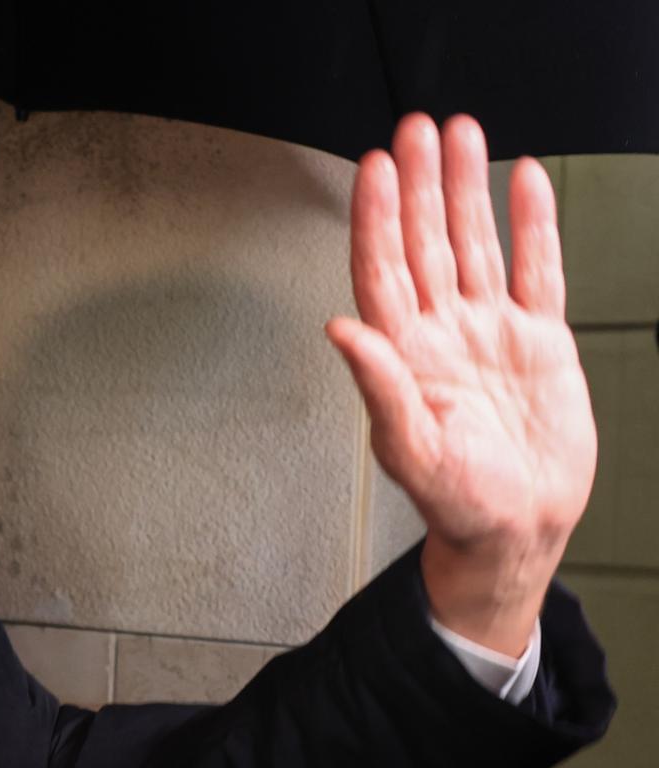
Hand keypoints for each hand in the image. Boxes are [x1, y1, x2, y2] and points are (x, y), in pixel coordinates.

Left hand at [325, 114, 595, 654]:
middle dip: (420, 184)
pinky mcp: (538, 341)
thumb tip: (340, 330)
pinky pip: (537, 269)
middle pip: (425, 241)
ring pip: (475, 243)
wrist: (515, 529)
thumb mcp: (410, 449)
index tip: (375, 165)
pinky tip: (524, 181)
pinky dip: (532, 224)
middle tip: (418, 128)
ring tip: (464, 134)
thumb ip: (378, 387)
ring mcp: (488, 331)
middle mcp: (441, 333)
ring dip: (466, 190)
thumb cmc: (455, 501)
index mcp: (403, 355)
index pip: (383, 268)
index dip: (376, 216)